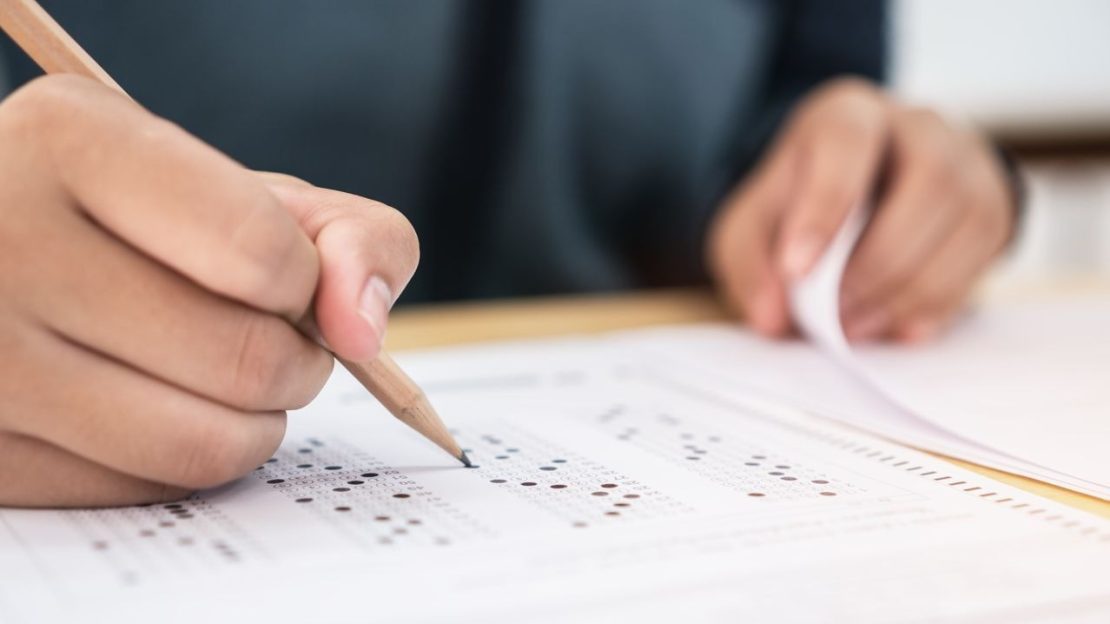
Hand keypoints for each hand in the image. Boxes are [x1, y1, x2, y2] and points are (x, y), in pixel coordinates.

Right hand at [0, 76, 418, 507]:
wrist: (7, 262)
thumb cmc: (146, 226)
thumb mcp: (240, 191)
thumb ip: (345, 235)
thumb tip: (363, 330)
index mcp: (73, 142)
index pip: (263, 253)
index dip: (305, 282)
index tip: (287, 280)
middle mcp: (2, 242)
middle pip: (247, 360)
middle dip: (296, 360)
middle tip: (268, 338)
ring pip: (202, 445)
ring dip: (254, 423)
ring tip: (224, 378)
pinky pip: (146, 491)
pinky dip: (184, 460)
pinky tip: (153, 408)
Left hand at [708, 78, 1014, 342]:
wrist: (857, 199)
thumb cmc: (800, 205)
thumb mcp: (751, 228)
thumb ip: (750, 266)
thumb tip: (773, 316)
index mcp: (847, 113)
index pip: (846, 141)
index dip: (824, 207)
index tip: (796, 271)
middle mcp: (917, 124)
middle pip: (929, 178)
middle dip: (879, 262)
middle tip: (836, 316)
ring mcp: (966, 160)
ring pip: (967, 216)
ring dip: (911, 288)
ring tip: (859, 327)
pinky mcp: (993, 203)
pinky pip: (986, 251)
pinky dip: (941, 300)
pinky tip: (899, 326)